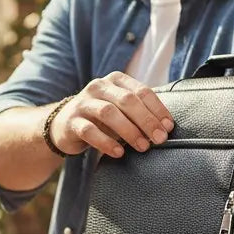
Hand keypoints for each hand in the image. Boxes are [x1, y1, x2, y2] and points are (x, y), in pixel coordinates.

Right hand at [50, 71, 174, 158]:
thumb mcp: (121, 110)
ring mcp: (83, 103)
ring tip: (142, 146)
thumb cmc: (101, 118)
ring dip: (129, 131)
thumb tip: (166, 127)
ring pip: (109, 113)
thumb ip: (140, 112)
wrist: (64, 125)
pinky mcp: (71, 121)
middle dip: (147, 120)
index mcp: (116, 80)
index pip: (141, 91)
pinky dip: (106, 142)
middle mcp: (99, 87)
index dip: (157, 109)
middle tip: (159, 139)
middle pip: (127, 100)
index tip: (169, 127)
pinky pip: (89, 131)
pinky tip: (119, 153)